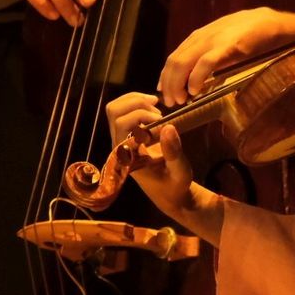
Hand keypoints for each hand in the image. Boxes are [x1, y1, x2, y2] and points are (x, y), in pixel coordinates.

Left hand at [104, 91, 222, 243]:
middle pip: (114, 112)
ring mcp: (120, 138)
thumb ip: (174, 153)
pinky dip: (136, 102)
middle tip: (160, 113)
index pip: (122, 123)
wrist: (168, 193)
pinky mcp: (126, 134)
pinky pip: (122, 111)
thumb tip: (168, 127)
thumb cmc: (174, 185)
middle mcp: (119, 145)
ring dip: (135, 101)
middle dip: (137, 104)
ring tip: (156, 105)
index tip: (163, 121)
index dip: (141, 115)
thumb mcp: (180, 172)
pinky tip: (152, 106)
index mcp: (127, 155)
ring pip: (115, 109)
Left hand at [157, 7, 294, 106]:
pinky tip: (194, 91)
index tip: (163, 92)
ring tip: (180, 100)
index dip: (165, 76)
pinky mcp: (227, 46)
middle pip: (174, 63)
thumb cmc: (245, 34)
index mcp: (196, 38)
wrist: (268, 21)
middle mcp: (199, 39)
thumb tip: (197, 77)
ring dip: (177, 84)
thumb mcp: (220, 43)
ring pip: (183, 63)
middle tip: (171, 102)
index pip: (173, 58)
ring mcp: (212, 41)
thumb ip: (207, 55)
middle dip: (168, 84)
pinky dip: (196, 78)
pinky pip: (205, 63)